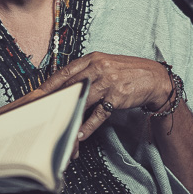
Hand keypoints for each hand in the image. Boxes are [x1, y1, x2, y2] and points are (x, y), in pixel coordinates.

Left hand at [30, 52, 173, 140]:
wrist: (155, 78)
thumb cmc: (128, 72)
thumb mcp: (106, 64)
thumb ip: (88, 72)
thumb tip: (66, 85)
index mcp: (93, 58)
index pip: (66, 71)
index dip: (50, 84)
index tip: (37, 94)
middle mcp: (99, 68)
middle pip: (70, 85)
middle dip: (55, 100)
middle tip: (42, 112)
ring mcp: (108, 82)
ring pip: (82, 100)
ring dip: (71, 116)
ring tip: (60, 128)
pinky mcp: (116, 97)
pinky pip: (98, 114)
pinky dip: (88, 125)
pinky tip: (80, 134)